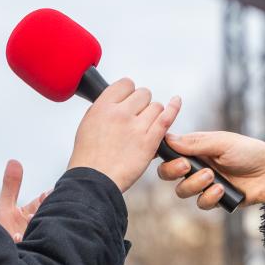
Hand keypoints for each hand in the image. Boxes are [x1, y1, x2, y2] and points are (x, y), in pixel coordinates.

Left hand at [0, 159, 47, 242]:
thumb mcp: (4, 208)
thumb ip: (11, 186)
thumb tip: (14, 161)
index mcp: (31, 215)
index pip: (43, 202)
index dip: (47, 198)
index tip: (48, 193)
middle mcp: (34, 228)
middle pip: (46, 216)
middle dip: (47, 212)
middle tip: (41, 208)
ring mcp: (31, 240)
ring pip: (39, 232)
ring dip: (35, 226)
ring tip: (30, 220)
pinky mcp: (25, 253)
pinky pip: (28, 248)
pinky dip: (21, 241)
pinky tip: (16, 237)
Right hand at [67, 78, 181, 191]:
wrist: (94, 180)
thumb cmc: (89, 156)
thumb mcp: (88, 123)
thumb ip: (105, 108)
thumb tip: (120, 99)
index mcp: (103, 107)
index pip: (125, 84)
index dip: (129, 93)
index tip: (129, 102)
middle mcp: (120, 113)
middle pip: (143, 94)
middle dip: (142, 105)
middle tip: (136, 119)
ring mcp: (136, 127)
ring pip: (156, 106)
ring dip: (153, 115)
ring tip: (145, 128)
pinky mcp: (149, 141)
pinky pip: (167, 117)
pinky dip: (174, 107)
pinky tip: (176, 101)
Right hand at [156, 131, 264, 209]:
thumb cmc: (249, 152)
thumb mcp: (221, 143)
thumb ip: (194, 143)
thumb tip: (167, 138)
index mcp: (196, 148)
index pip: (169, 152)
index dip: (162, 155)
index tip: (161, 154)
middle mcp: (197, 166)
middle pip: (168, 174)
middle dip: (172, 171)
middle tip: (186, 166)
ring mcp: (205, 184)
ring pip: (182, 191)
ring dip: (194, 184)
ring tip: (212, 176)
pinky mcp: (215, 199)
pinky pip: (201, 203)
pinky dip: (209, 197)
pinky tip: (222, 189)